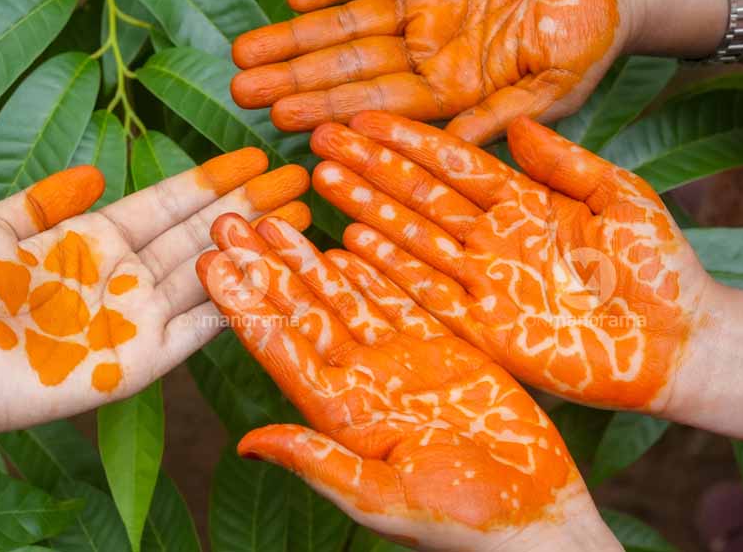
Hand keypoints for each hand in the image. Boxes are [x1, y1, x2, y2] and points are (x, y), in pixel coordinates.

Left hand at [0, 149, 308, 437]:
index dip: (211, 179)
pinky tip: (269, 273)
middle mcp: (123, 277)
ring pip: (209, 275)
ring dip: (253, 247)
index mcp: (92, 240)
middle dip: (250, 204)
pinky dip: (235, 302)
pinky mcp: (141, 362)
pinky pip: (198, 329)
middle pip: (199, 233)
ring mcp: (136, 320)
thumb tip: (96, 173)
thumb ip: (47, 199)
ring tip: (298, 216)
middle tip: (298, 179)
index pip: (167, 202)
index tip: (253, 156)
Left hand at [197, 215, 620, 551]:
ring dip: (308, 262)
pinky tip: (345, 244)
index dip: (245, 306)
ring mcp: (404, 367)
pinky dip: (374, 272)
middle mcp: (365, 385)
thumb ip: (320, 463)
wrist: (534, 518)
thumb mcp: (384, 498)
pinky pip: (402, 301)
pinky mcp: (446, 353)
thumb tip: (248, 445)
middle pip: (304, 314)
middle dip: (265, 269)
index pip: (281, 349)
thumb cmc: (462, 524)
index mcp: (343, 416)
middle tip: (227, 221)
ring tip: (273, 222)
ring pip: (347, 300)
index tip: (209, 265)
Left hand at [229, 0, 627, 144]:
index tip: (284, 123)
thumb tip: (452, 155)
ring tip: (245, 53)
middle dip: (294, 80)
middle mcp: (428, 52)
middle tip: (241, 92)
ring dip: (298, 39)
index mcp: (452, 90)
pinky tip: (297, 1)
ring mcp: (425, 7)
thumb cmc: (589, 42)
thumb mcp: (550, 90)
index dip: (332, 112)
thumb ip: (497, 116)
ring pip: (348, 25)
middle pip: (348, 69)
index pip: (379, 106)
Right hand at [309, 111, 715, 411]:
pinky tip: (350, 243)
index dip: (411, 139)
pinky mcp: (484, 329)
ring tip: (322, 179)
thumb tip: (517, 122)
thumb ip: (565, 162)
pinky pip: (426, 293)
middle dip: (372, 166)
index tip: (367, 116)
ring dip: (367, 209)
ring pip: (414, 238)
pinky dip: (389, 269)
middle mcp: (495, 238)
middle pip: (421, 195)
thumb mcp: (621, 197)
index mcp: (526, 202)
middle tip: (322, 136)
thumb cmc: (661, 268)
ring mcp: (486, 282)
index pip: (456, 161)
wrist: (679, 344)